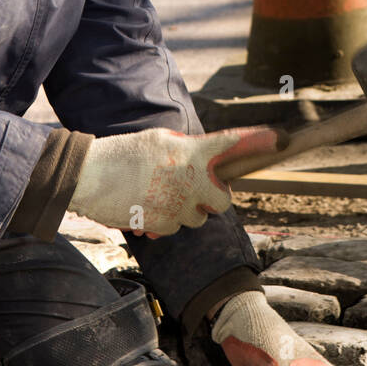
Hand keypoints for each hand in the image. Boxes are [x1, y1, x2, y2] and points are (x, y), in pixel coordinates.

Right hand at [69, 126, 279, 236]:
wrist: (87, 176)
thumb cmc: (120, 155)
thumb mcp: (156, 141)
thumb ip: (185, 150)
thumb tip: (202, 162)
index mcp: (189, 152)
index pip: (229, 144)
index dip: (255, 140)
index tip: (278, 137)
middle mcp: (189, 178)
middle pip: (222, 201)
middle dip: (212, 200)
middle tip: (194, 193)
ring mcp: (177, 204)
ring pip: (196, 218)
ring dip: (183, 212)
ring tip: (157, 196)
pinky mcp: (163, 223)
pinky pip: (174, 228)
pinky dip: (163, 222)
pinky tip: (144, 208)